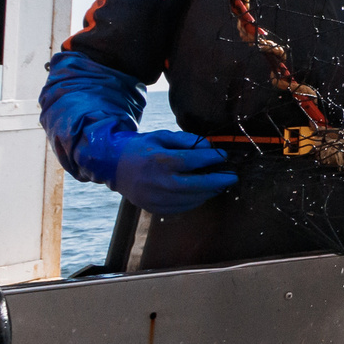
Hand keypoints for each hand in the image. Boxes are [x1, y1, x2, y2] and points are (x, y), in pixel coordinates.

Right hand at [79, 124, 238, 215]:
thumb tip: (208, 147)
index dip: (211, 158)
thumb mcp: (161, 136)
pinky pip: (180, 207)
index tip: (222, 156)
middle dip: (216, 181)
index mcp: (159, 160)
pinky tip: (202, 193)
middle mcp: (157, 182)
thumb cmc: (140, 148)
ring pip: (189, 199)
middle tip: (231, 177)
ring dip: (208, 192)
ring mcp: (154, 198)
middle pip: (195, 185)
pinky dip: (194, 201)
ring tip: (219, 185)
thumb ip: (185, 140)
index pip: (192, 161)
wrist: (113, 166)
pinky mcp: (153, 208)